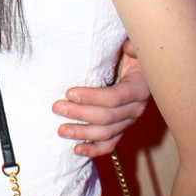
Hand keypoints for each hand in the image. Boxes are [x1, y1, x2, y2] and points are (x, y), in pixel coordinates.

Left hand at [53, 39, 150, 156]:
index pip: (115, 97)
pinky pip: (110, 144)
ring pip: (106, 133)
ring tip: (61, 130)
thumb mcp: (133, 46)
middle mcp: (136, 108)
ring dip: (82, 133)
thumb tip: (128, 47)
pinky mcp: (121, 128)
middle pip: (107, 117)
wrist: (138, 68)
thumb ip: (132, 46)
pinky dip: (94, 149)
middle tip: (56, 107)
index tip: (69, 92)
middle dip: (79, 113)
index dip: (92, 97)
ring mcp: (128, 121)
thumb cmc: (129, 54)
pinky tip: (77, 150)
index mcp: (139, 87)